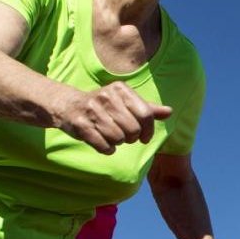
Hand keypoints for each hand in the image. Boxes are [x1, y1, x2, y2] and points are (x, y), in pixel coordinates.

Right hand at [53, 82, 173, 154]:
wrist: (69, 105)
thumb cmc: (104, 106)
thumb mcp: (125, 102)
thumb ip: (147, 108)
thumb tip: (170, 112)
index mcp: (120, 89)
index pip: (146, 115)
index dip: (148, 131)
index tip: (144, 137)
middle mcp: (106, 97)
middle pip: (133, 129)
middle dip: (131, 138)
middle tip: (124, 135)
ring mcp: (92, 111)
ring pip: (118, 139)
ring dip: (117, 143)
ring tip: (110, 136)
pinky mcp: (81, 125)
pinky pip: (104, 146)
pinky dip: (107, 149)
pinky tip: (103, 142)